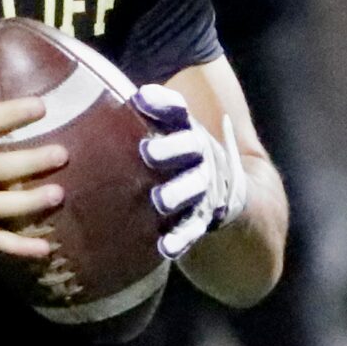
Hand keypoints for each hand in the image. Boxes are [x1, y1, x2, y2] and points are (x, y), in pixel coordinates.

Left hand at [132, 82, 247, 259]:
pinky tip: (165, 246)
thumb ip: (147, 114)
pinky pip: (192, 228)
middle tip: (148, 152)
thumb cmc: (177, 153)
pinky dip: (180, 238)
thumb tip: (121, 98)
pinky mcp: (201, 217)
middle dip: (171, 149)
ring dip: (177, 193)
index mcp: (187, 129)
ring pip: (193, 188)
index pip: (178, 110)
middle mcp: (199, 155)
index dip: (162, 103)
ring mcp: (203, 186)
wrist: (225, 188)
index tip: (140, 99)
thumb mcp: (168, 130)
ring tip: (159, 200)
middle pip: (190, 148)